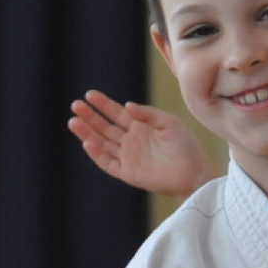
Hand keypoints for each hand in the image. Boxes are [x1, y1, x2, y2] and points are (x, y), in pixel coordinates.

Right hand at [68, 90, 220, 198]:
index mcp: (140, 127)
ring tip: (73, 122)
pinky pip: (108, 163)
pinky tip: (88, 142)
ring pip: (102, 144)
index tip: (89, 95)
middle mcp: (130, 141)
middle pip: (104, 127)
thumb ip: (146, 113)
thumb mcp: (169, 122)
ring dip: (87, 133)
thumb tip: (126, 105)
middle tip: (75, 106)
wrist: (194, 172)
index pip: (116, 113)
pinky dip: (97, 154)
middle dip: (90, 117)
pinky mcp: (127, 172)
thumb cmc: (186, 146)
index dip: (103, 105)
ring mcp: (127, 157)